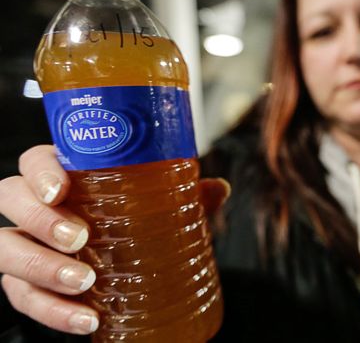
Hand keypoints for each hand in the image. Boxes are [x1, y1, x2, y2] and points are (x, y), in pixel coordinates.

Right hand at [0, 145, 230, 334]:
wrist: (117, 267)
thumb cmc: (129, 222)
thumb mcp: (158, 207)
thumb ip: (184, 196)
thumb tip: (218, 189)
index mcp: (64, 177)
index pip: (35, 160)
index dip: (41, 170)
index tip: (62, 188)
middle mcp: (34, 207)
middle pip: (11, 199)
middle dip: (40, 218)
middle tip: (79, 238)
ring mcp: (23, 245)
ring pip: (6, 250)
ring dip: (41, 268)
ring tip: (84, 282)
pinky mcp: (23, 284)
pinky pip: (22, 298)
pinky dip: (53, 312)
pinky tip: (86, 319)